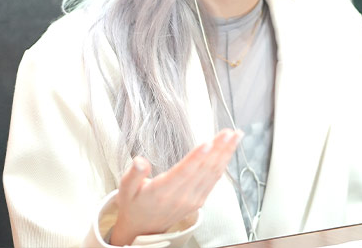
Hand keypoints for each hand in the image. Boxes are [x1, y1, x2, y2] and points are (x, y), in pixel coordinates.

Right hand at [110, 128, 241, 245]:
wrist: (142, 228)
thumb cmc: (134, 204)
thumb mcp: (126, 189)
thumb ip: (133, 174)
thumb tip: (140, 161)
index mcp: (163, 191)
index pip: (184, 172)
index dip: (196, 157)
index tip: (208, 143)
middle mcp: (181, 197)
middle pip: (203, 170)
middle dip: (218, 149)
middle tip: (228, 133)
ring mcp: (192, 199)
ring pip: (212, 174)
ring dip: (225, 154)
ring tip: (235, 137)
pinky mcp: (198, 201)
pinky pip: (213, 181)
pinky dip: (223, 165)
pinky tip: (228, 153)